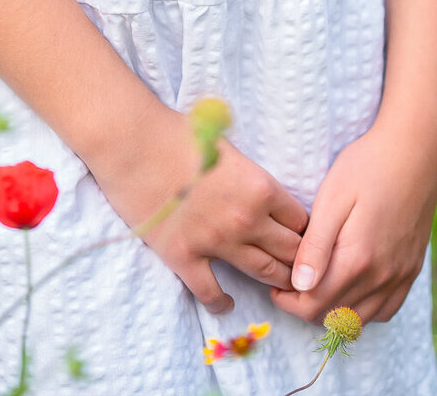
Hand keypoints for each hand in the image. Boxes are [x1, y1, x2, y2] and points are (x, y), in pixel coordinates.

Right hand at [88, 105, 309, 317]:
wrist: (134, 143)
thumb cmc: (179, 134)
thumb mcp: (228, 148)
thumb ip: (249, 175)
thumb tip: (259, 190)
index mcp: (260, 188)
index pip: (300, 220)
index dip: (303, 229)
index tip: (302, 235)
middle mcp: (246, 220)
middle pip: (289, 251)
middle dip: (298, 259)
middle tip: (301, 268)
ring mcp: (216, 242)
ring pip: (262, 272)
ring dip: (275, 281)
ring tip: (281, 287)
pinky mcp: (185, 257)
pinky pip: (212, 292)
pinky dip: (222, 301)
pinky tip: (227, 302)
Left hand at [268, 120, 436, 325]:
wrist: (415, 149)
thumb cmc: (368, 166)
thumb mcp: (332, 198)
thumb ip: (315, 246)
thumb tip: (299, 286)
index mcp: (357, 259)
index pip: (314, 305)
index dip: (288, 301)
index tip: (276, 284)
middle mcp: (382, 276)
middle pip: (335, 316)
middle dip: (306, 306)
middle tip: (292, 282)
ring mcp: (400, 275)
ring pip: (361, 319)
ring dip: (334, 311)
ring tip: (317, 284)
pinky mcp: (411, 268)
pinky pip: (386, 309)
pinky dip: (365, 309)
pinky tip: (352, 288)